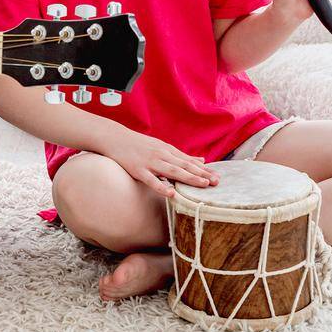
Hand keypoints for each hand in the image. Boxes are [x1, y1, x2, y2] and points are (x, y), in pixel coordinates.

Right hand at [98, 127, 218, 197]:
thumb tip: (201, 161)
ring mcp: (150, 162)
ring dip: (189, 178)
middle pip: (184, 166)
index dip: (203, 170)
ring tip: (202, 185)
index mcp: (168, 151)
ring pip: (173, 171)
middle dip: (201, 174)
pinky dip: (162, 186)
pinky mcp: (138, 170)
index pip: (189, 162)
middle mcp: (162, 155)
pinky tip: (172, 192)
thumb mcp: (162, 147)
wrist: (114, 138)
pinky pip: (152, 180)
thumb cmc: (138, 144)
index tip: (218, 178)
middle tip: (216, 182)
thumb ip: (181, 155)